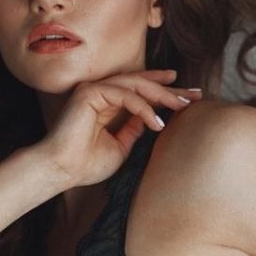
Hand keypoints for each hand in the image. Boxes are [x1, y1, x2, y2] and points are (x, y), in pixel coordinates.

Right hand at [36, 69, 202, 188]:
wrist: (61, 171)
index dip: (165, 94)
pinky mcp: (90, 92)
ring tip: (181, 107)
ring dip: (161, 95)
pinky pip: (124, 95)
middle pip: (142, 84)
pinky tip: (156, 123)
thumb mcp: (121, 147)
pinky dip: (142, 108)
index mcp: (108, 105)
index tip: (189, 98)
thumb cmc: (86, 165)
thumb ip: (134, 130)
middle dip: (170, 89)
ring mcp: (95, 90)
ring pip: (135, 85)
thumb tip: (152, 119)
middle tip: (194, 95)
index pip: (141, 93)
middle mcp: (101, 93)